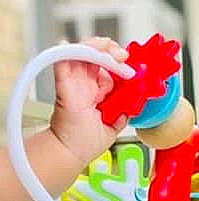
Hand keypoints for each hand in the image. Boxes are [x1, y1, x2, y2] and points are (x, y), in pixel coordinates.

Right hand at [50, 36, 129, 165]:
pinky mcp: (63, 85)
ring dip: (97, 45)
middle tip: (123, 57)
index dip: (119, 61)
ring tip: (113, 53)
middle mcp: (84, 85)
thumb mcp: (115, 126)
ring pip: (81, 51)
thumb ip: (125, 112)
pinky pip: (63, 60)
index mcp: (95, 92)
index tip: (132, 67)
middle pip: (95, 53)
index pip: (107, 67)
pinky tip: (88, 49)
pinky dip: (71, 50)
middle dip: (110, 48)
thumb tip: (137, 100)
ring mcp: (73, 83)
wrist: (69, 155)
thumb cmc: (84, 145)